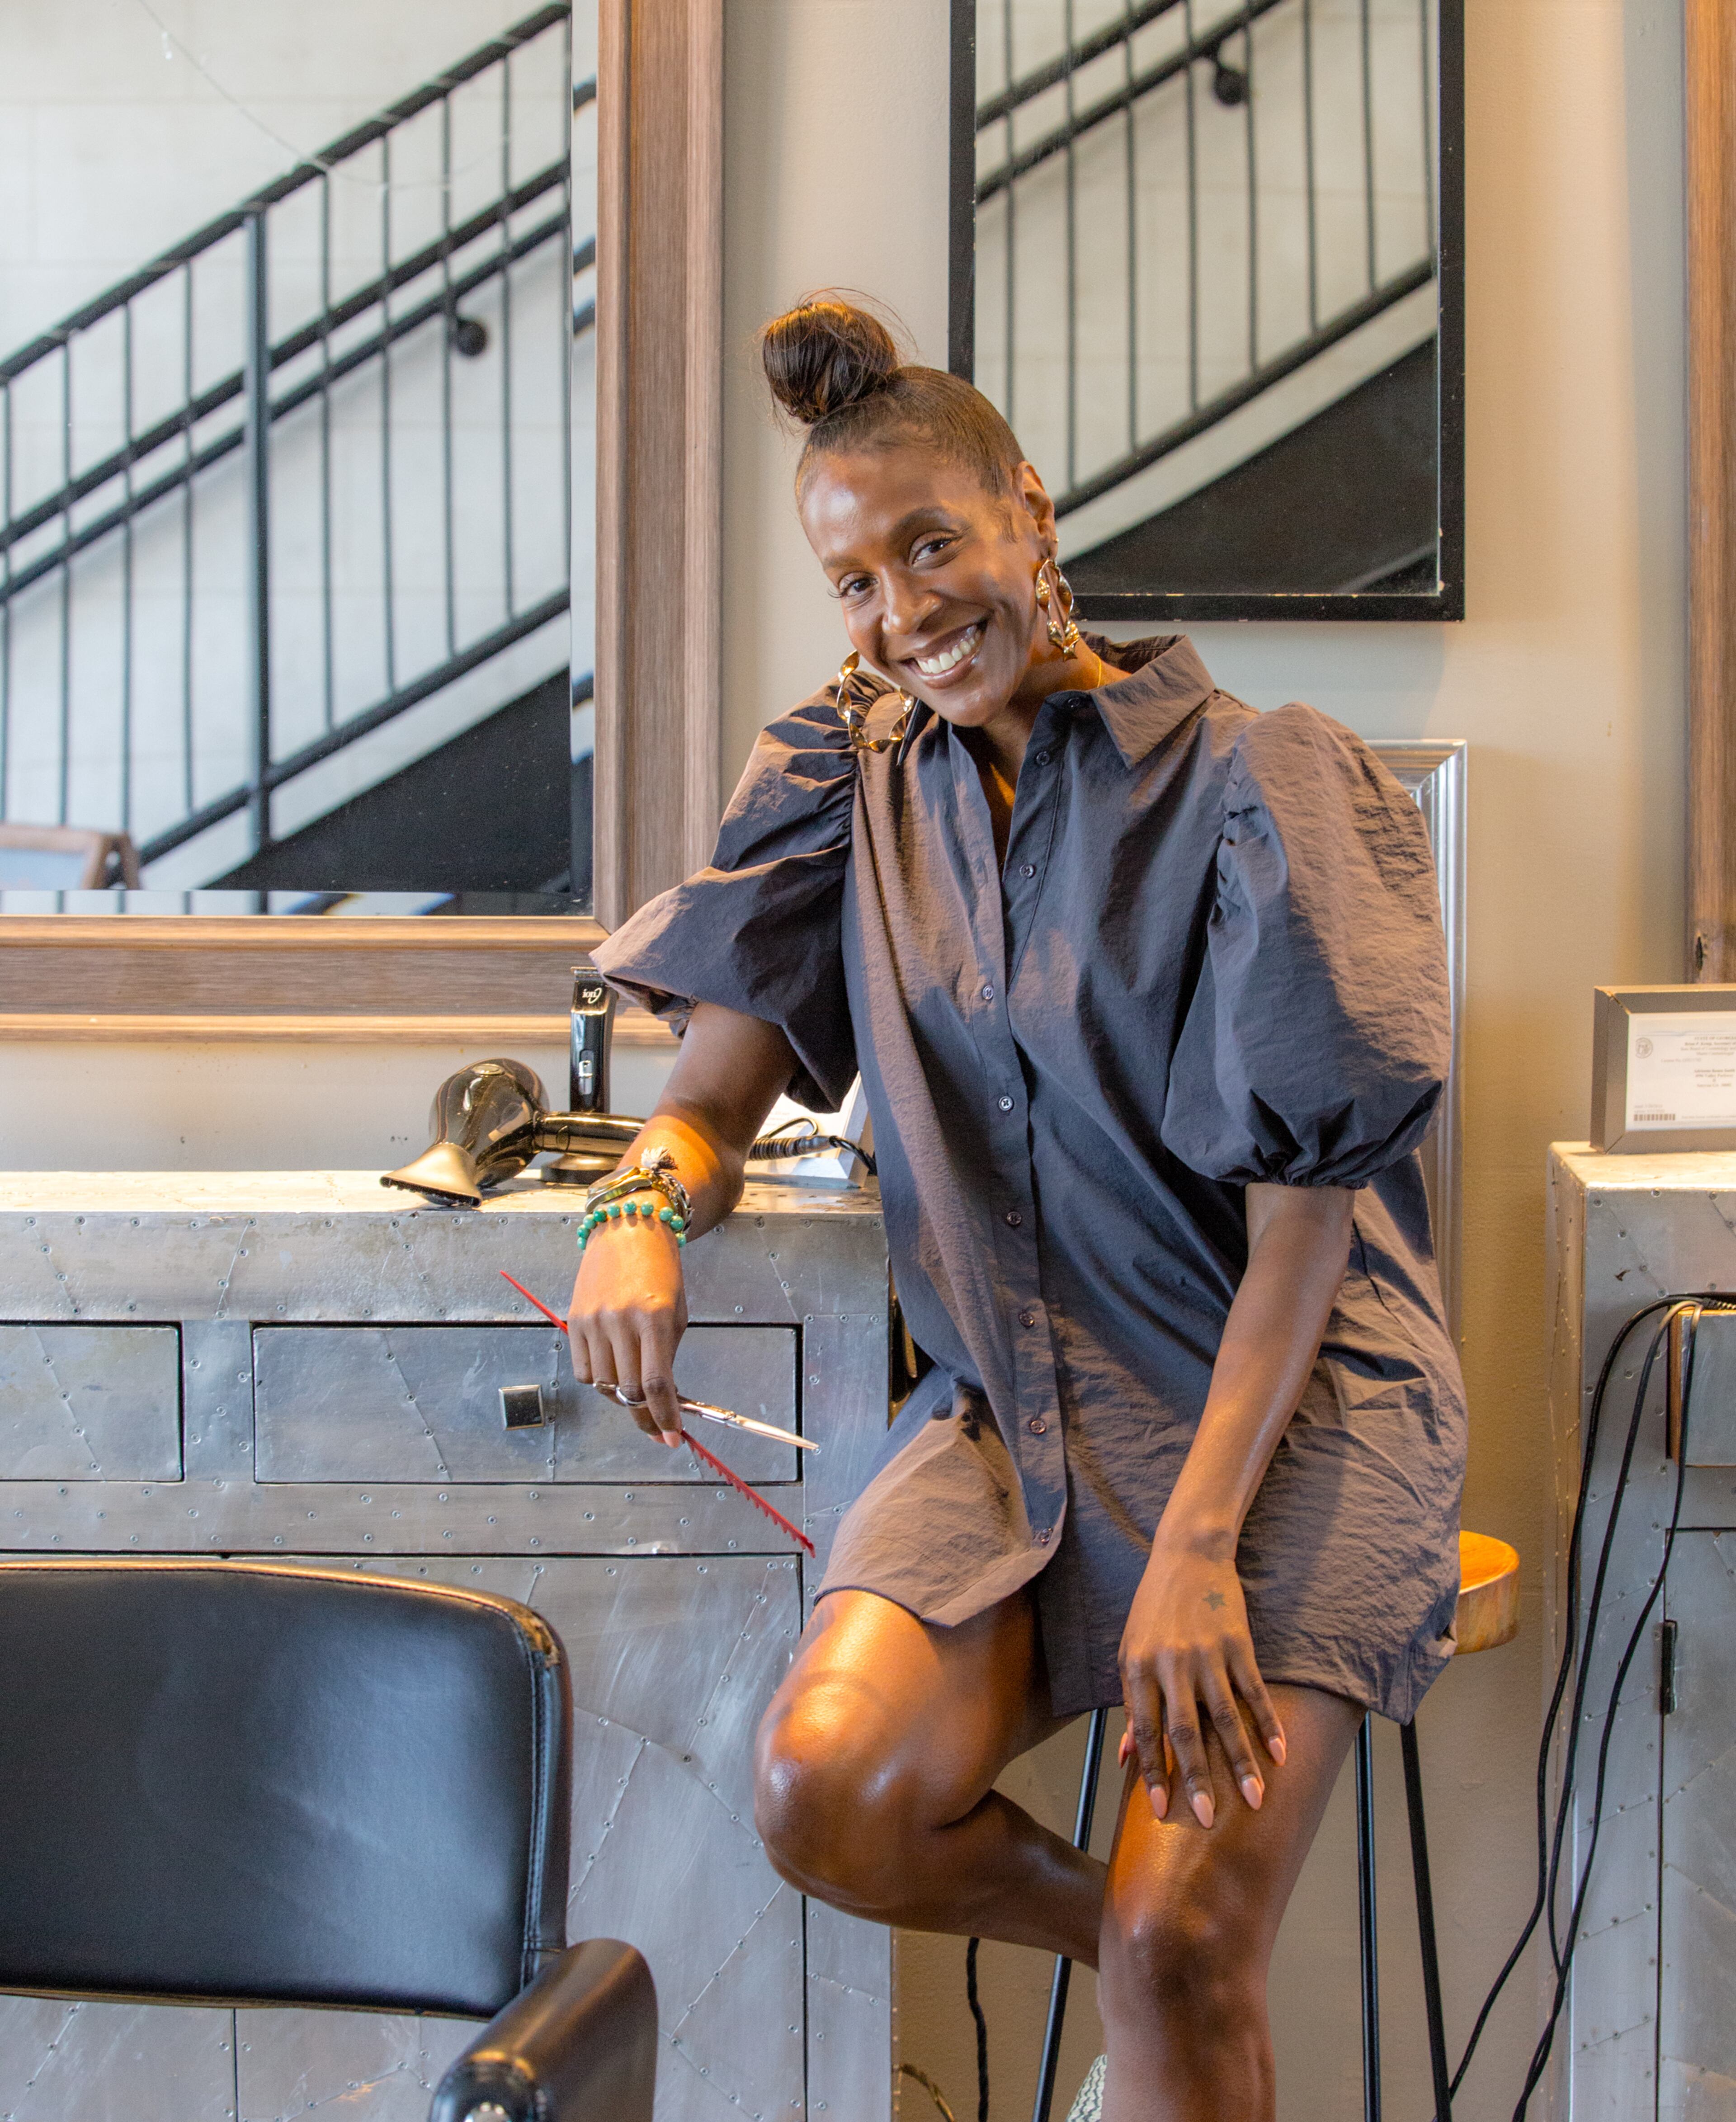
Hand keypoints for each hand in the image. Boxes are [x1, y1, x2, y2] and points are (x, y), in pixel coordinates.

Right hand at [567, 1217, 687, 1446]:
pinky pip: (583, 1372)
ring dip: (622, 1400)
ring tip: (636, 1394)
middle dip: (645, 1417)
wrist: (627, 1231)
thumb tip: (665, 1401)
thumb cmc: (660, 1272)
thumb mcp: (676, 1313)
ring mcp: (593, 1322)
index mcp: (653, 1318)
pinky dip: (599, 1382)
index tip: (671, 1438)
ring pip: (604, 1385)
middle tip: (657, 1428)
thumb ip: (667, 1357)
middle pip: (629, 1391)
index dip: (664, 1418)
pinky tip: (613, 1372)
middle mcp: (620, 1321)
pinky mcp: (574, 1321)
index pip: (657, 1384)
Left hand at [1116, 1530, 1285, 1828]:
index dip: (1153, 1771)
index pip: (1144, 1730)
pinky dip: (1268, 1724)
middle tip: (1208, 1819)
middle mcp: (1171, 1665)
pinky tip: (1280, 1754)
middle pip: (1185, 1731)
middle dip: (1197, 1779)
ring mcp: (1207, 1655)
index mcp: (1138, 1668)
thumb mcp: (1130, 1652)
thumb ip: (1131, 1704)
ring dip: (1241, 1762)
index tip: (1162, 1810)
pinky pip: (1254, 1692)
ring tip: (1256, 1799)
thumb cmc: (1153, 1609)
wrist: (1187, 1555)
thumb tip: (1125, 1757)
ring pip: (1226, 1718)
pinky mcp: (1238, 1645)